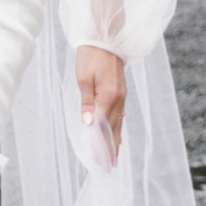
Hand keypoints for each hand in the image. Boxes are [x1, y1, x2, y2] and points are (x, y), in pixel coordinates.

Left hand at [76, 44, 125, 162]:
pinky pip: (120, 115)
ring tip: (114, 158)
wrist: (105, 39)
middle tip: (108, 167)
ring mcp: (122, 96)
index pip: (102, 126)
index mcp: (108, 96)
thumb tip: (88, 124)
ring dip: (116, 141)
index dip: (99, 144)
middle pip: (113, 128)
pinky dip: (118, 128)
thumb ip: (87, 103)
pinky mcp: (121, 92)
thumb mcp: (84, 79)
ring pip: (118, 123)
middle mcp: (118, 98)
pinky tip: (117, 136)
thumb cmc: (90, 57)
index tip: (97, 160)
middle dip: (110, 148)